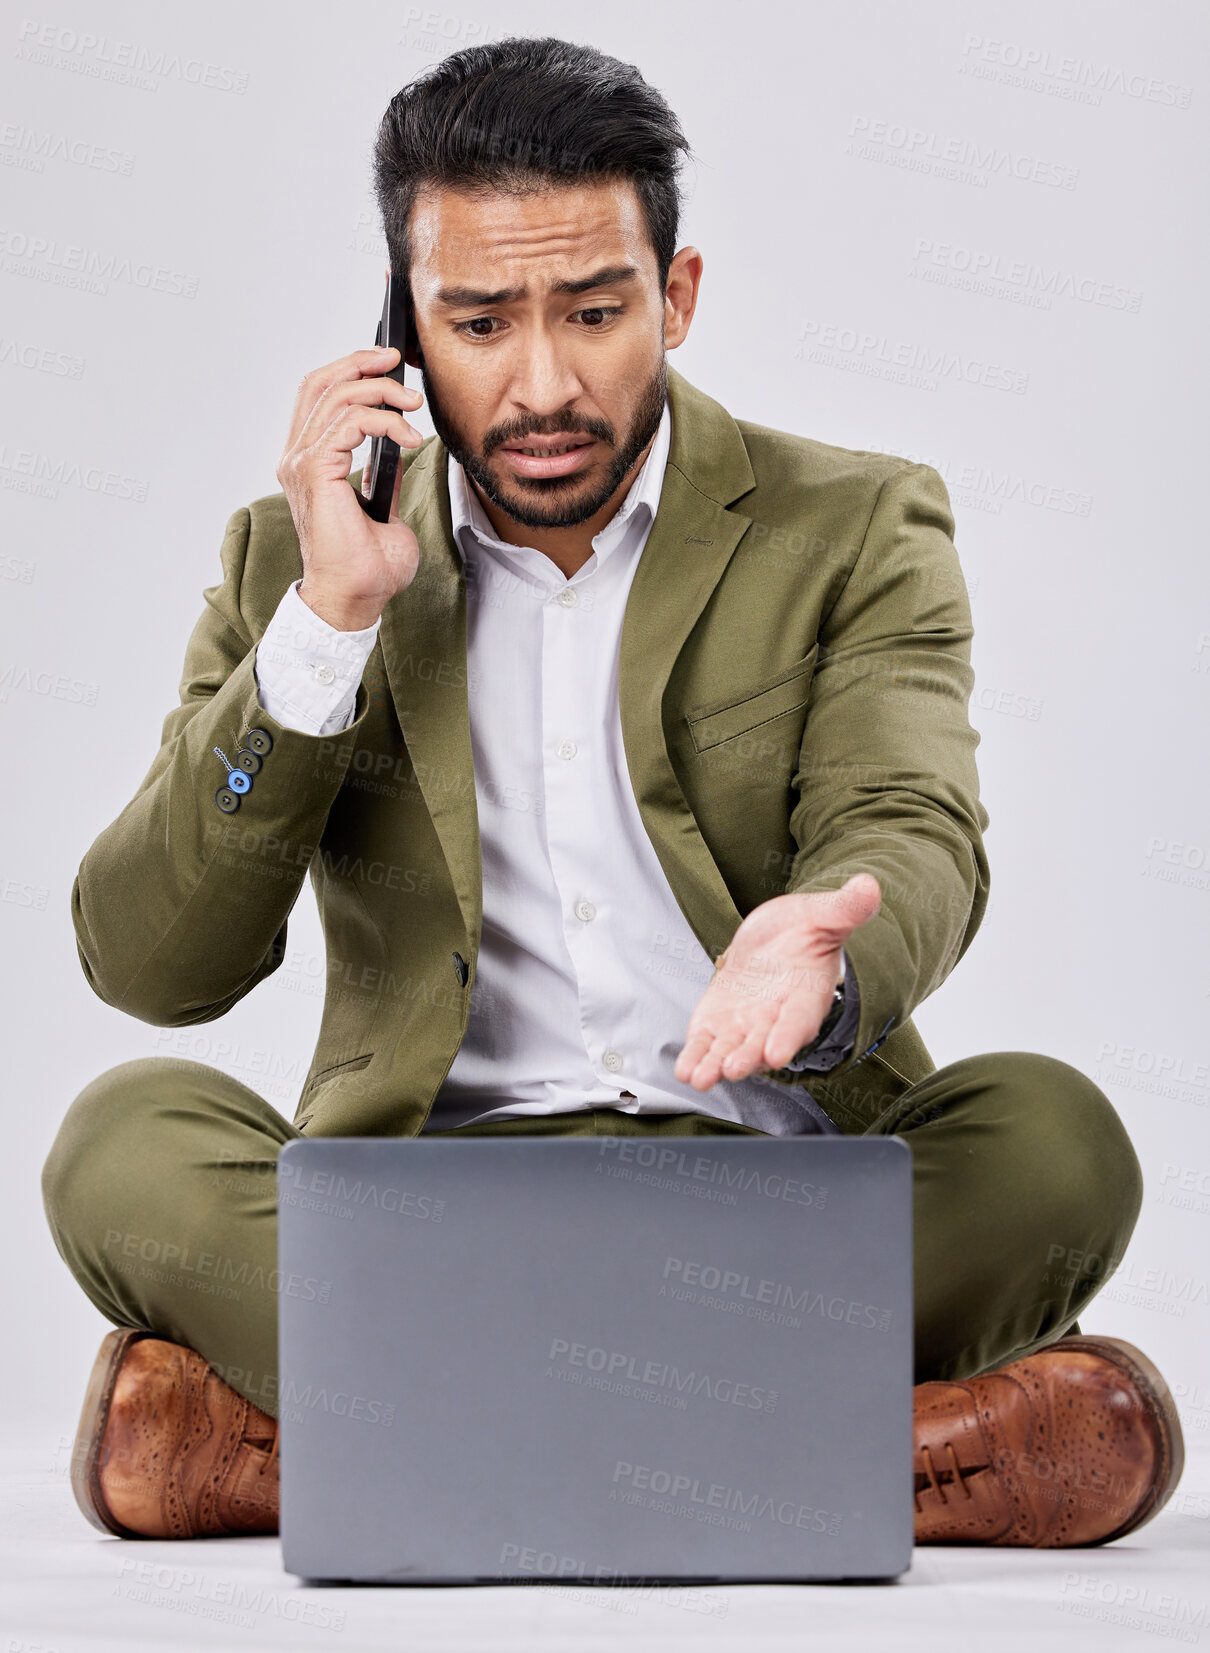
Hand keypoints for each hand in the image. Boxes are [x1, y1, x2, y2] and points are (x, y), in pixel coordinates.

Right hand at [276, 344, 425, 630]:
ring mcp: (302, 463)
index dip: (351, 369)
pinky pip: (349, 423)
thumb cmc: (368, 566)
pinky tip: (410, 439)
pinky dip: (385, 422)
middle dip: (364, 364)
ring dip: (383, 392)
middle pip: (322, 383)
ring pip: (339, 396)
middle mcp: (298, 457)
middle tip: (400, 363)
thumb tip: (395, 451)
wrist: (357, 597)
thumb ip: (381, 476)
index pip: (319, 394)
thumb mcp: (383, 508)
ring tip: (414, 407)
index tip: (390, 364)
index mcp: (308, 461)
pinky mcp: (316, 472)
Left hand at [673, 874, 881, 1090]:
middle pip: (763, 1044)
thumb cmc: (803, 930)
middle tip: (735, 1068)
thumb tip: (869, 887)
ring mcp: (746, 1024)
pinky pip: (707, 1043)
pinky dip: (696, 1056)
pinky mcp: (720, 1023)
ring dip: (716, 1065)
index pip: (799, 1019)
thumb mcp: (821, 914)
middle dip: (749, 1057)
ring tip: (700, 1077)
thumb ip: (843, 909)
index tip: (777, 1053)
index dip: (788, 1036)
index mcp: (806, 994)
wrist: (774, 939)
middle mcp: (776, 1018)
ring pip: (732, 1049)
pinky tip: (684, 1069)